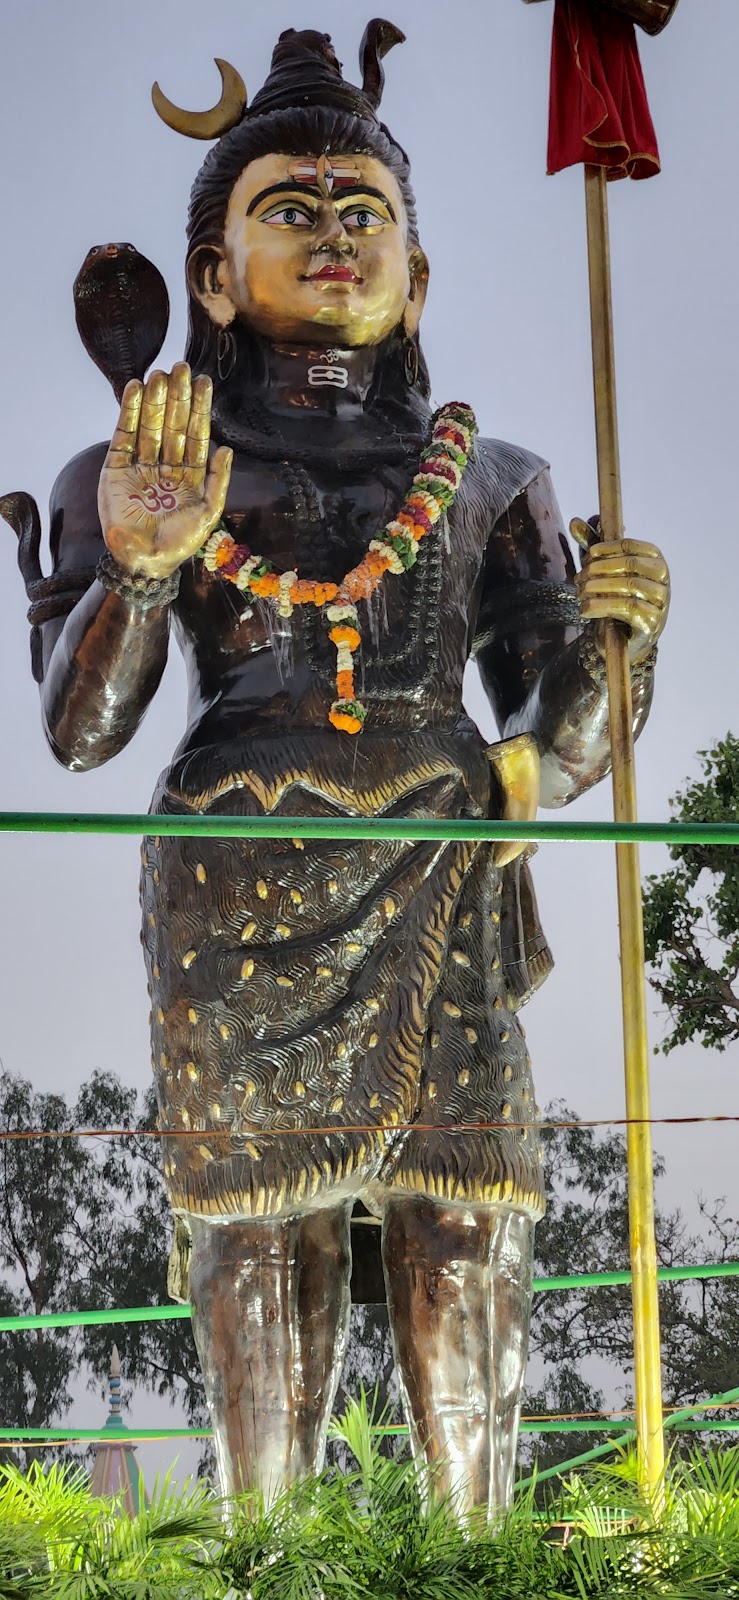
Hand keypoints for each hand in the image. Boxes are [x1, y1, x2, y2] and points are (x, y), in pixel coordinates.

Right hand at [98, 363, 231, 578]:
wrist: (142, 562)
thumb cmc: (178, 543)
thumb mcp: (207, 514)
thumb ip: (218, 482)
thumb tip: (227, 449)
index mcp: (189, 475)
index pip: (196, 436)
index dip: (200, 409)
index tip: (203, 382)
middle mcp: (165, 466)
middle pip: (174, 425)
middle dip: (178, 397)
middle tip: (181, 367)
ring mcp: (140, 466)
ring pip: (150, 425)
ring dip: (154, 400)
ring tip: (159, 374)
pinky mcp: (116, 468)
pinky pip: (123, 436)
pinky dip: (128, 412)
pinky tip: (134, 390)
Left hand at [570, 519, 669, 662]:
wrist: (624, 640)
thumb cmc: (616, 599)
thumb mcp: (602, 572)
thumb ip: (591, 547)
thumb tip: (574, 522)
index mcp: (654, 559)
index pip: (630, 546)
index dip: (605, 549)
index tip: (587, 557)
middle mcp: (662, 578)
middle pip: (630, 564)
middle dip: (599, 569)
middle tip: (579, 578)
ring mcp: (661, 601)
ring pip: (630, 586)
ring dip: (599, 588)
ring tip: (580, 593)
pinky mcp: (653, 622)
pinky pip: (628, 609)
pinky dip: (602, 606)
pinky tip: (585, 609)